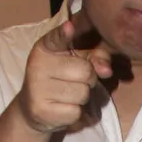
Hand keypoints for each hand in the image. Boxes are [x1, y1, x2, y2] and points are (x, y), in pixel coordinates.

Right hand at [17, 8, 114, 133]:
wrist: (34, 109)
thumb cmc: (60, 81)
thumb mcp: (76, 63)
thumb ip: (95, 58)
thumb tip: (107, 70)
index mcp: (45, 48)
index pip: (56, 38)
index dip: (64, 33)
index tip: (70, 27)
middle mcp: (38, 65)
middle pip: (86, 71)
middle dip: (89, 80)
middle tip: (75, 82)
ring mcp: (38, 87)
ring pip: (83, 93)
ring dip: (82, 98)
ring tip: (68, 96)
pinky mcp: (42, 109)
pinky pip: (76, 111)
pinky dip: (76, 114)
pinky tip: (64, 109)